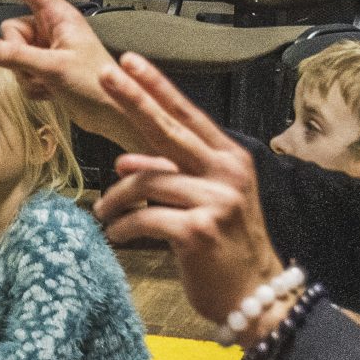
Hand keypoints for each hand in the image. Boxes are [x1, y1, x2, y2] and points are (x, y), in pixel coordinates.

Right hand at [0, 0, 149, 152]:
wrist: (114, 115)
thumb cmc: (100, 85)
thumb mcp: (55, 69)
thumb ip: (16, 57)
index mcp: (59, 15)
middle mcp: (52, 27)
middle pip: (9, 29)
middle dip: (17, 53)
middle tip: (42, 68)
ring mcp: (47, 47)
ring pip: (11, 53)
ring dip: (25, 74)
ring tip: (50, 81)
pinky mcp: (45, 66)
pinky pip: (18, 71)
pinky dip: (30, 84)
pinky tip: (51, 90)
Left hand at [89, 51, 284, 326]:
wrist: (256, 296)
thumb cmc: (225, 247)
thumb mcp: (208, 201)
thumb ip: (173, 175)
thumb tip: (124, 160)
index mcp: (230, 159)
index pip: (187, 115)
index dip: (157, 87)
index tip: (130, 62)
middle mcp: (227, 172)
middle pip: (169, 129)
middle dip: (134, 99)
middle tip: (104, 76)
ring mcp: (216, 199)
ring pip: (147, 182)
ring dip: (116, 199)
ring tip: (103, 214)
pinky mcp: (199, 230)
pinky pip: (144, 217)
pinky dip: (123, 226)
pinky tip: (116, 235)